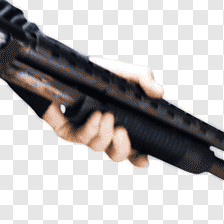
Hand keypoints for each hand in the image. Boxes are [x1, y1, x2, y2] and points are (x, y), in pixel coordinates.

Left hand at [42, 57, 164, 167]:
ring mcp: (84, 131)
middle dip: (122, 149)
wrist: (64, 64)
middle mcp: (102, 131)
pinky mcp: (66, 128)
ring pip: (98, 146)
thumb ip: (143, 77)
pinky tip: (95, 116)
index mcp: (119, 123)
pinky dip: (90, 128)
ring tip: (106, 115)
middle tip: (122, 132)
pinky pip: (79, 137)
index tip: (144, 159)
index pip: (132, 149)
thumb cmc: (96, 71)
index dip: (138, 158)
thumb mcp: (122, 71)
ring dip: (104, 134)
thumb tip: (160, 91)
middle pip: (115, 154)